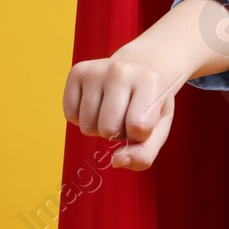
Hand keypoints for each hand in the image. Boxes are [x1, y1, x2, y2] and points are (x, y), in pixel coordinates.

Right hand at [62, 46, 183, 170]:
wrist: (141, 67)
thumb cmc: (150, 103)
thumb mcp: (158, 128)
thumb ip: (144, 154)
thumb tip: (117, 161)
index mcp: (150, 82)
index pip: (137, 128)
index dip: (138, 135)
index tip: (144, 120)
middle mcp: (121, 71)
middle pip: (108, 129)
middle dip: (117, 133)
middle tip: (126, 115)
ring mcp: (96, 70)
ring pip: (87, 125)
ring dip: (98, 128)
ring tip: (112, 109)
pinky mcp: (77, 72)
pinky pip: (70, 115)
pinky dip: (81, 118)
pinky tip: (97, 104)